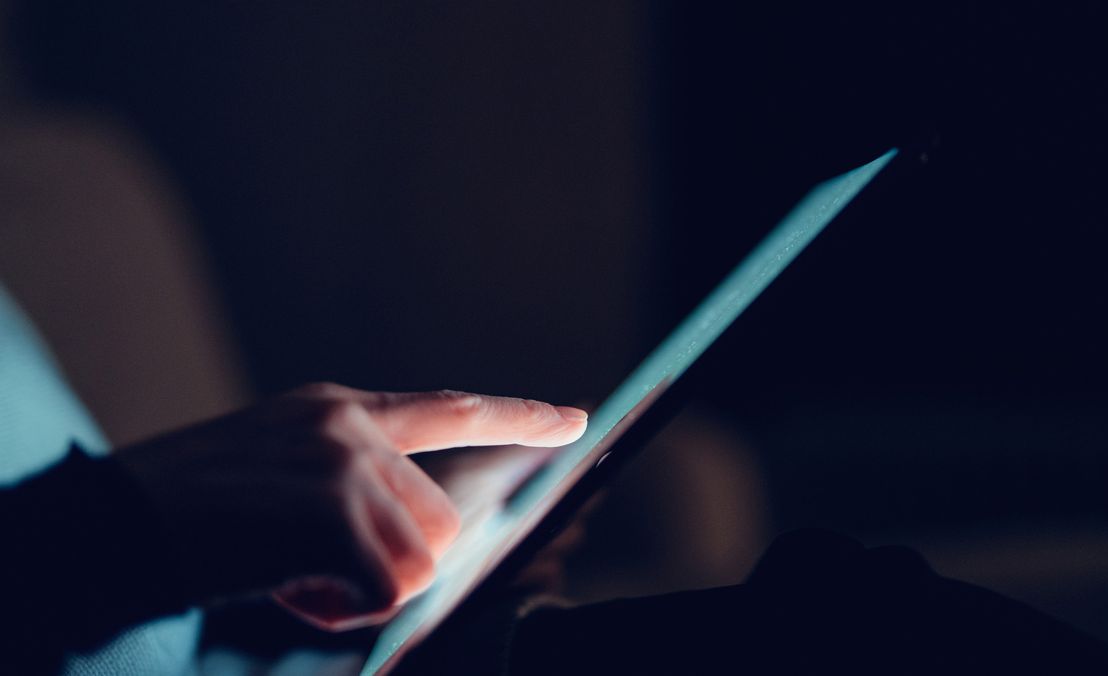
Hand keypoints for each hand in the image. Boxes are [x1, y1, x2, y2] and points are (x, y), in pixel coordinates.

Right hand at [114, 383, 586, 630]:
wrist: (107, 523)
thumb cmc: (192, 513)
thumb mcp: (279, 476)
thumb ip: (352, 489)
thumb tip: (417, 552)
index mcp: (339, 410)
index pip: (449, 408)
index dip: (518, 416)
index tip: (576, 420)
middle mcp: (350, 425)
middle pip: (442, 520)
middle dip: (395, 565)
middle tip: (314, 575)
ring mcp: (342, 461)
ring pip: (423, 559)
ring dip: (365, 591)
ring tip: (293, 580)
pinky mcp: (329, 508)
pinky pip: (388, 588)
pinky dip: (344, 613)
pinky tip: (288, 595)